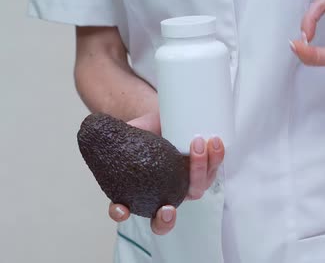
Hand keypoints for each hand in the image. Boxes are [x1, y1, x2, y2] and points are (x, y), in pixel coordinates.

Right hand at [107, 112, 225, 235]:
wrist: (164, 116)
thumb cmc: (144, 129)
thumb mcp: (127, 130)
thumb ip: (115, 134)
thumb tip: (98, 128)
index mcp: (138, 189)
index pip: (125, 210)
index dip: (121, 213)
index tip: (122, 208)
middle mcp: (163, 193)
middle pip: (164, 217)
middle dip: (166, 219)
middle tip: (167, 209)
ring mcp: (184, 184)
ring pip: (195, 189)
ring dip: (198, 170)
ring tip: (197, 143)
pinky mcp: (203, 171)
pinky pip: (211, 171)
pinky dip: (215, 157)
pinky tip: (215, 142)